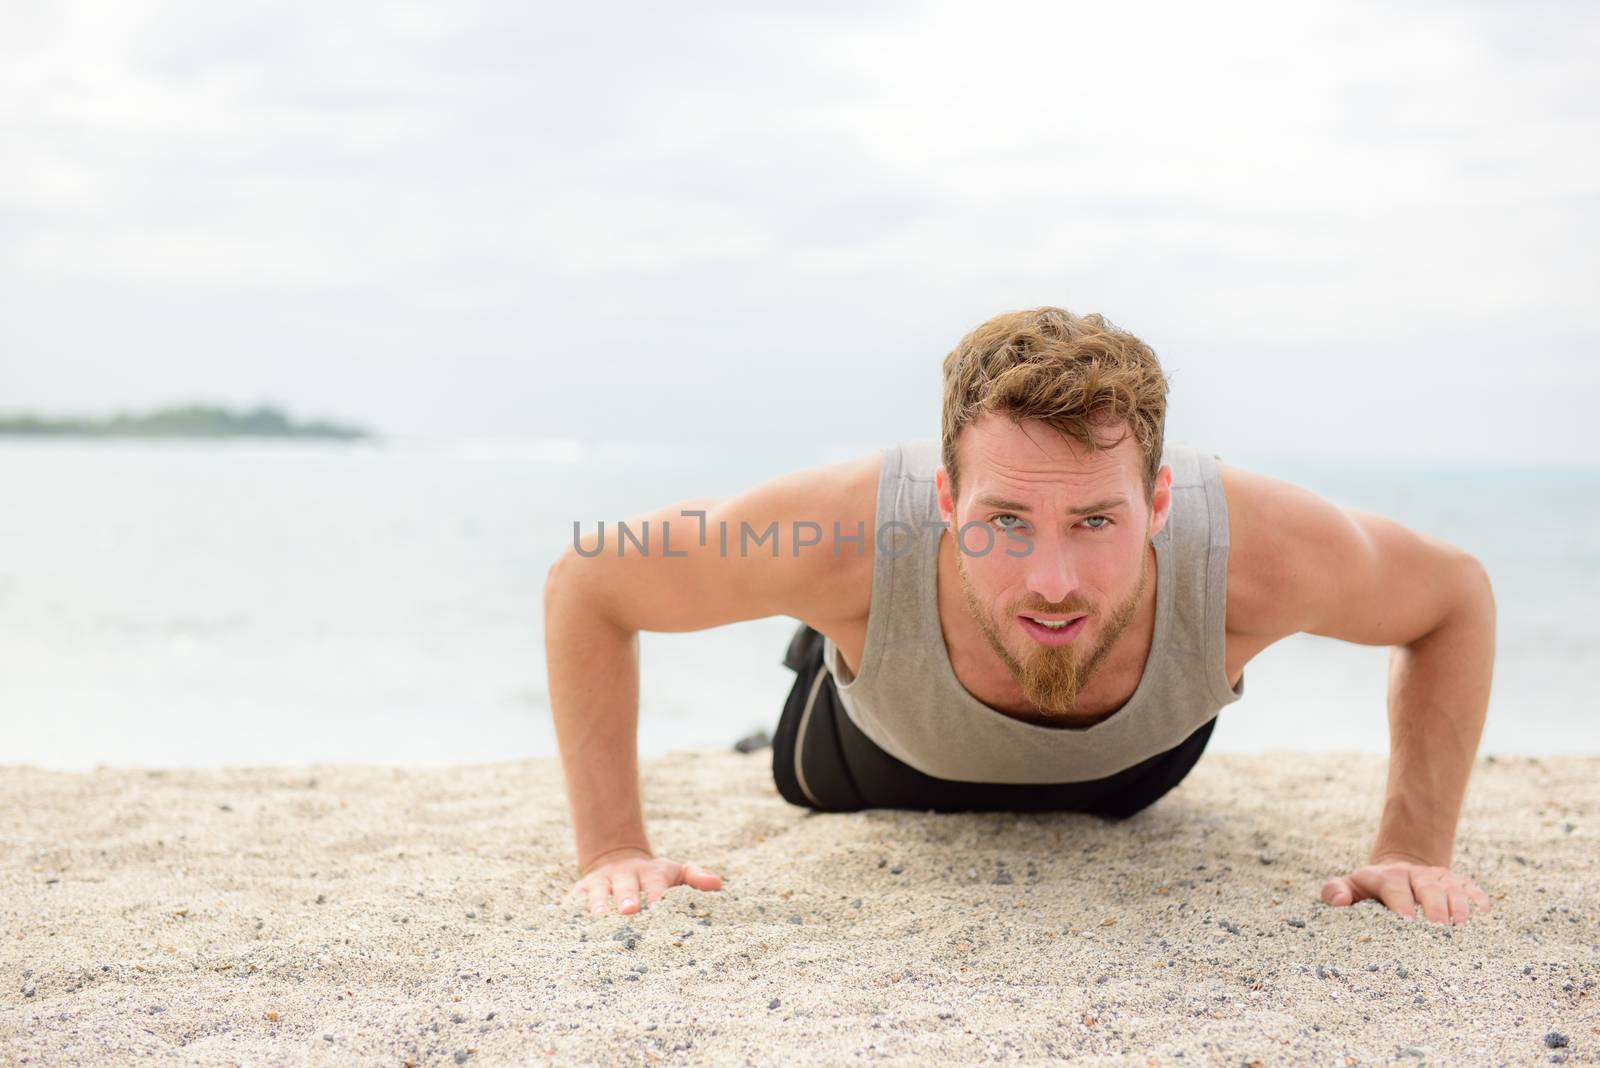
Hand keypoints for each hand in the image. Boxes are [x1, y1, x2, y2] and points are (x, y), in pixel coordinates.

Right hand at [566, 847, 723, 916]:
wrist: (616, 861)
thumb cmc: (654, 877)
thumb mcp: (676, 873)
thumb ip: (697, 877)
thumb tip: (719, 884)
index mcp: (650, 874)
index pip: (655, 884)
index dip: (656, 894)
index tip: (658, 907)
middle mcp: (624, 876)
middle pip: (625, 886)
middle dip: (627, 898)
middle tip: (629, 911)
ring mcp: (600, 883)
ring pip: (598, 891)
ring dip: (598, 902)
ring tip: (598, 916)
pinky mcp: (579, 891)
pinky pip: (574, 901)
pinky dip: (571, 910)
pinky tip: (567, 922)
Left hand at [1320, 854, 1491, 924]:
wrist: (1397, 871)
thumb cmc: (1368, 890)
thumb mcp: (1348, 887)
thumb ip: (1334, 892)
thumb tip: (1341, 902)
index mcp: (1386, 877)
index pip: (1394, 887)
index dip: (1401, 903)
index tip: (1407, 922)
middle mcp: (1414, 874)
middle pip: (1427, 886)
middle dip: (1434, 906)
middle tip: (1440, 928)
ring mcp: (1437, 877)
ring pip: (1451, 887)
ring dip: (1458, 905)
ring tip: (1461, 926)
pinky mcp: (1455, 881)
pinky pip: (1470, 886)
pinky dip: (1478, 897)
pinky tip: (1485, 912)